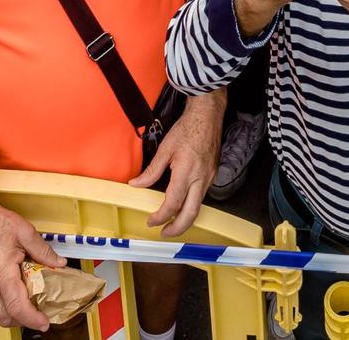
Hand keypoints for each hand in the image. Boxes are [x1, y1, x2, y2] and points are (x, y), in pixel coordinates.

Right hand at [0, 202, 64, 331]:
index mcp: (0, 274)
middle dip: (24, 320)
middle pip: (6, 318)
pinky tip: (13, 292)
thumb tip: (59, 263)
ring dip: (13, 313)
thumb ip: (44, 251)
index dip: (33, 319)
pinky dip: (3, 304)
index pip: (18, 308)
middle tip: (40, 313)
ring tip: (28, 301)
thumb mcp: (24, 232)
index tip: (44, 322)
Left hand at [130, 92, 223, 236]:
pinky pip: (202, 197)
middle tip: (164, 233)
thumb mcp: (165, 149)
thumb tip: (136, 184)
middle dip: (177, 229)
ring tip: (172, 223)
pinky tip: (183, 205)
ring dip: (185, 219)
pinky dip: (191, 206)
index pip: (173, 204)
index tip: (151, 221)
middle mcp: (200, 179)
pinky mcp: (212, 175)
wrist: (208, 116)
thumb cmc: (188, 129)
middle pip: (191, 214)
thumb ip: (151, 171)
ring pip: (198, 207)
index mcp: (187, 173)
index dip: (161, 216)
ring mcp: (209, 178)